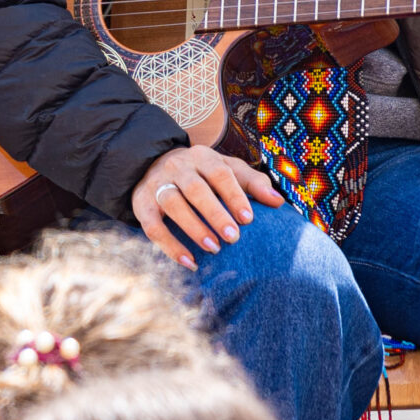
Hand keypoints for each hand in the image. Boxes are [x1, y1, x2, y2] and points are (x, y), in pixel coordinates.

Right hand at [131, 145, 287, 269]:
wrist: (153, 164)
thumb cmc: (203, 173)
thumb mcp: (227, 169)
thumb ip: (253, 183)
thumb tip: (278, 202)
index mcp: (202, 157)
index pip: (219, 173)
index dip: (234, 195)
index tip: (249, 220)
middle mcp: (177, 167)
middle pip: (195, 189)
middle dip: (215, 214)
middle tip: (233, 238)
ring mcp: (156, 184)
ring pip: (172, 204)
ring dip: (193, 227)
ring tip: (214, 249)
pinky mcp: (141, 204)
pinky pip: (152, 226)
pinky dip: (170, 246)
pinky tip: (190, 262)